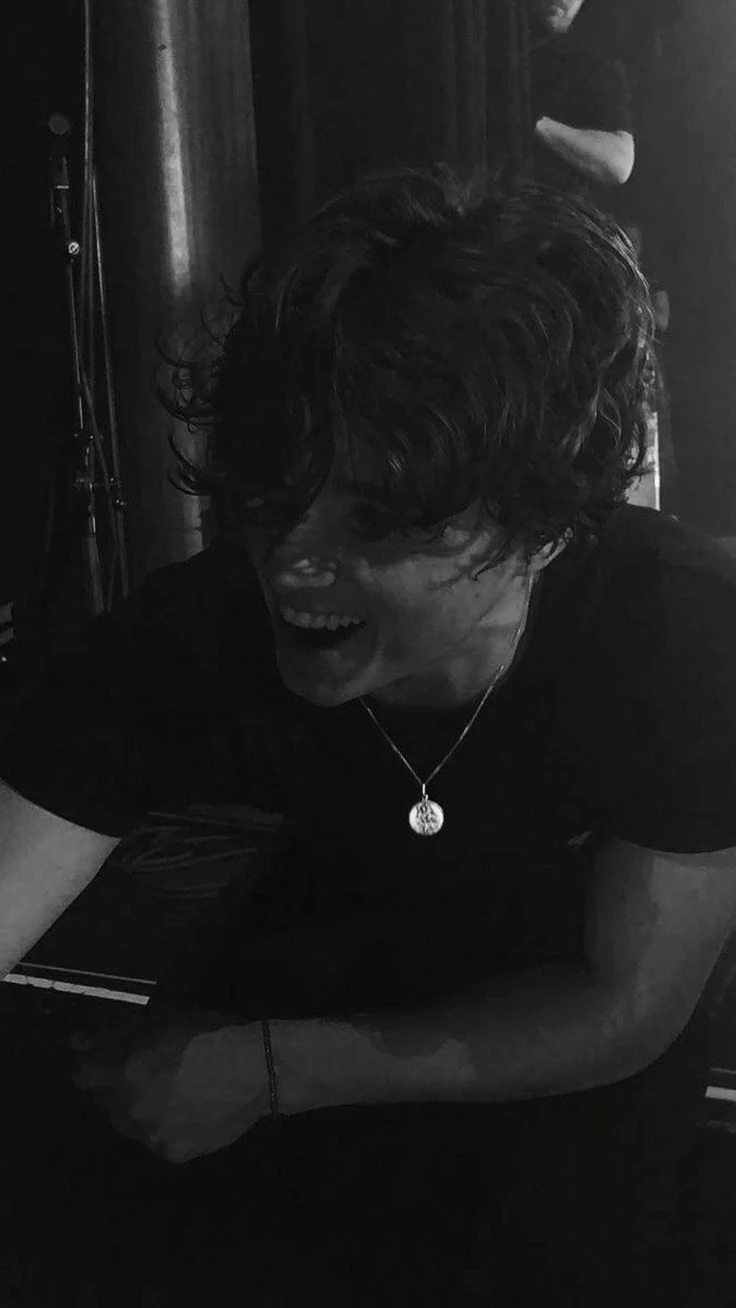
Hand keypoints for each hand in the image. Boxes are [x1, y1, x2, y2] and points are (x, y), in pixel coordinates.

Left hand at [70, 1009, 269, 1163]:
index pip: (80, 1075)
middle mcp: (129, 1108)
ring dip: (138, 1109)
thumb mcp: (160, 1020)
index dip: (92, 1065)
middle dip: (117, 1086)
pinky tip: (188, 1111)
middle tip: (148, 1072)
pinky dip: (164, 1127)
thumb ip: (112, 1034)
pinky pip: (155, 1140)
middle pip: (104, 1100)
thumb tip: (75, 1044)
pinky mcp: (172, 1154)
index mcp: (123, 1071)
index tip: (107, 1060)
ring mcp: (150, 1136)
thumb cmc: (208, 1033)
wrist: (256, 1069)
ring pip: (128, 1123)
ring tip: (170, 1092)